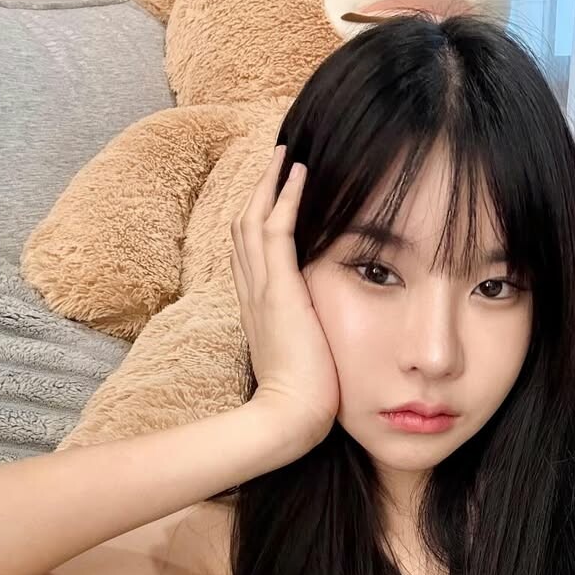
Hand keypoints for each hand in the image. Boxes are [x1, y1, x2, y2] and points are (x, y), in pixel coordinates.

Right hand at [229, 144, 339, 447]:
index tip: (275, 202)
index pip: (253, 257)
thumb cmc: (304, 401)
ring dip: (270, 185)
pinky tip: (300, 174)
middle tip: (276, 164)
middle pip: (245, 231)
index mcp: (260, 312)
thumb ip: (310, 341)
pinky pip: (276, 229)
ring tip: (286, 156)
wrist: (289, 418)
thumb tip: (328, 338)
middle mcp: (253, 295)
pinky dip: (286, 198)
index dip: (261, 225)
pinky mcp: (278, 289)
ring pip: (255, 221)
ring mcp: (262, 289)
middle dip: (260, 195)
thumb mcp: (305, 361)